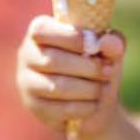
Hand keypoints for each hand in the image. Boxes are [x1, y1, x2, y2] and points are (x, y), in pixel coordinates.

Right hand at [17, 15, 124, 135]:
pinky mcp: (34, 106)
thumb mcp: (109, 49)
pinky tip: (94, 104)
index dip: (68, 37)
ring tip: (103, 88)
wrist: (94, 100)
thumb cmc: (97, 64)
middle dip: (86, 67)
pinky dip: (83, 107)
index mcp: (40, 31)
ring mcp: (27, 81)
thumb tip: (107, 43)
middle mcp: (27, 54)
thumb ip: (112, 41)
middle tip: (108, 71)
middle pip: (51, 60)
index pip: (42, 30)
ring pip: (55, 87)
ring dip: (87, 88)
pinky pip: (58, 109)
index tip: (94, 46)